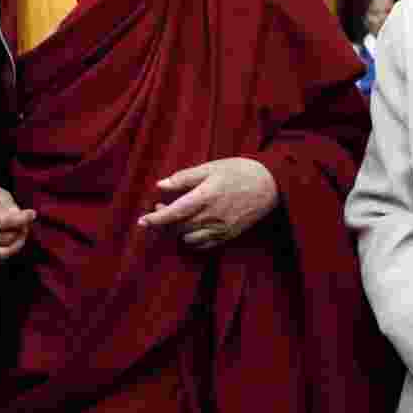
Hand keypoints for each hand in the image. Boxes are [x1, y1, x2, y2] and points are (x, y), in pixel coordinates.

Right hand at [0, 181, 35, 267]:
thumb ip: (3, 199)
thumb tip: (19, 215)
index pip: (4, 222)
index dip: (23, 219)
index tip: (32, 214)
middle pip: (6, 239)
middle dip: (22, 230)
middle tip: (25, 222)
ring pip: (2, 254)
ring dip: (17, 244)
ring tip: (19, 233)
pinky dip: (4, 255)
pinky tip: (5, 244)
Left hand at [137, 157, 278, 248]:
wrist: (270, 185)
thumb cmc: (240, 171)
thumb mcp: (211, 167)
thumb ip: (184, 177)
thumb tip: (161, 185)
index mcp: (206, 196)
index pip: (174, 213)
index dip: (156, 219)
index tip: (142, 221)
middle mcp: (211, 216)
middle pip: (178, 228)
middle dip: (163, 223)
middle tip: (158, 209)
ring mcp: (220, 228)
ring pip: (189, 239)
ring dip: (176, 231)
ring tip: (175, 217)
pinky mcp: (228, 235)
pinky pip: (204, 245)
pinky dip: (191, 240)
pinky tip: (190, 228)